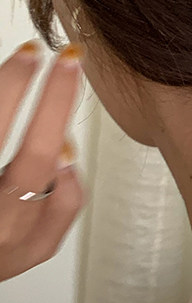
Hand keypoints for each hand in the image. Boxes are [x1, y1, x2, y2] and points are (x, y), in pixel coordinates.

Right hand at [0, 40, 86, 281]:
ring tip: (51, 110)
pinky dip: (65, 169)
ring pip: (59, 180)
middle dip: (56, 101)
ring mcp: (15, 244)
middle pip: (35, 157)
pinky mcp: (36, 249)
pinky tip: (55, 155)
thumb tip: (19, 75)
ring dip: (60, 136)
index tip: (30, 53)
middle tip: (69, 60)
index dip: (12, 86)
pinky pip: (68, 199)